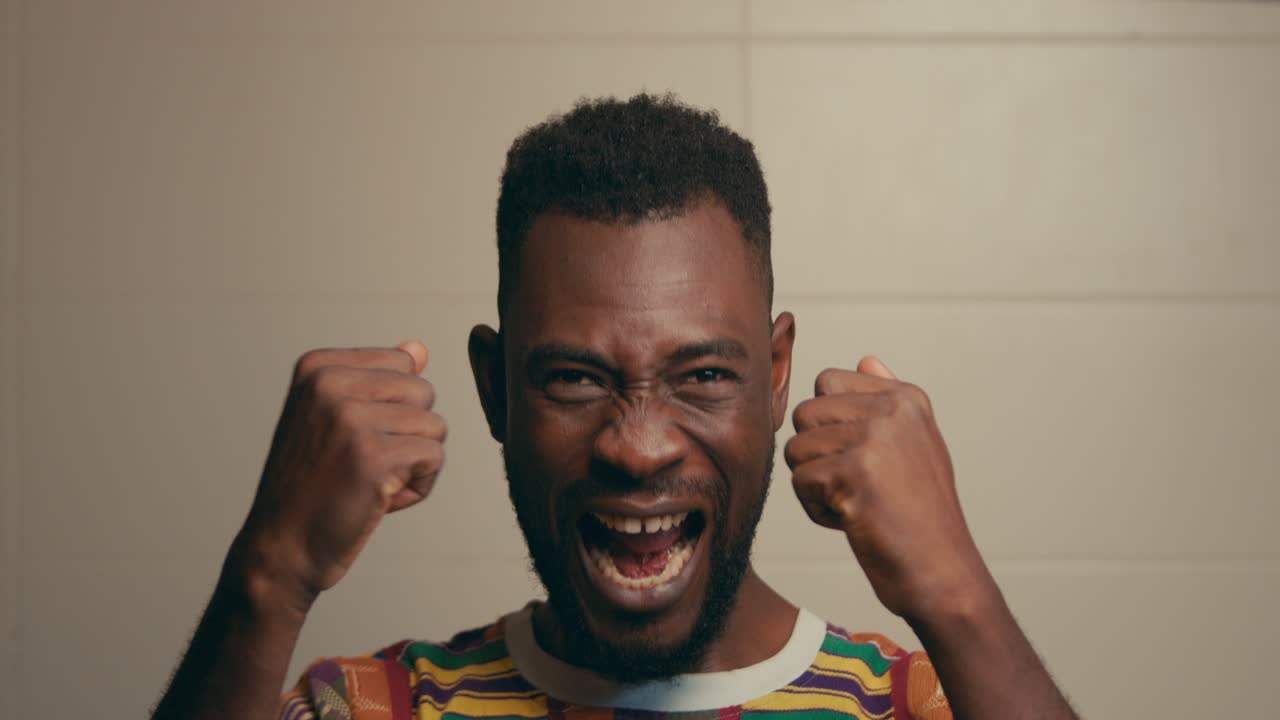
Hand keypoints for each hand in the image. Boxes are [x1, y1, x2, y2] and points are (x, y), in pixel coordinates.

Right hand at [232, 340, 445, 612]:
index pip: (403, 363)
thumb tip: (418, 347)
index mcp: (318, 367)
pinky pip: (434, 459)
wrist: (281, 548)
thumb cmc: (312, 486)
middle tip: (363, 465)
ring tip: (370, 483)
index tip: (352, 438)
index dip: (392, 409)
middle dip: (409, 434)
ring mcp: (351, 419)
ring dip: (414, 464)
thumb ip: (376, 381)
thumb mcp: (334, 419)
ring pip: (435, 426)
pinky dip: (418, 487)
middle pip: (423, 392)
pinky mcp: (375, 457)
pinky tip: (380, 500)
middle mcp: (330, 384)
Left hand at [785, 356, 992, 622]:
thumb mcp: (914, 446)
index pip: (827, 383)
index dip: (829, 426)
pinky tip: (853, 521)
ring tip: (856, 504)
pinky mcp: (855, 471)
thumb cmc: (921, 516)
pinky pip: (799, 481)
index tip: (865, 459)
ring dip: (814, 485)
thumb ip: (886, 400)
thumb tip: (865, 359)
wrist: (941, 573)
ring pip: (796, 448)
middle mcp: (893, 410)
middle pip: (805, 413)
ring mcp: (875, 438)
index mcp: (907, 398)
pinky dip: (817, 510)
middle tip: (857, 486)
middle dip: (816, 455)